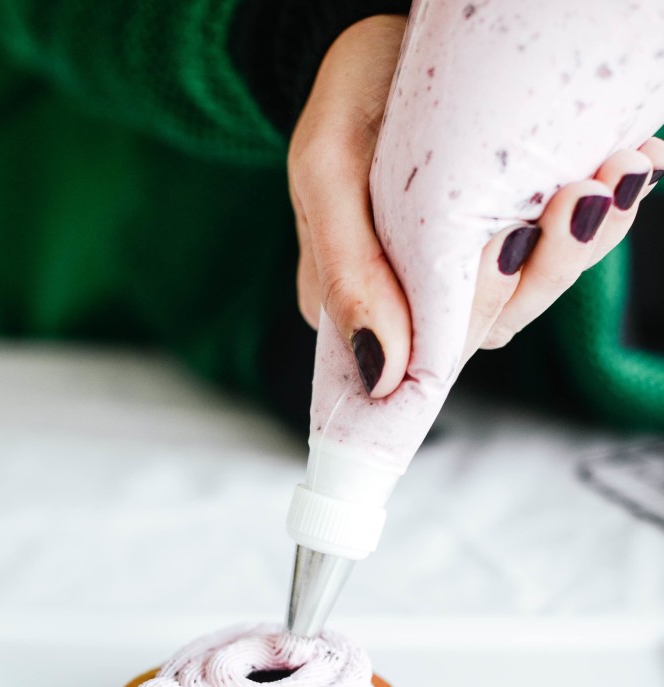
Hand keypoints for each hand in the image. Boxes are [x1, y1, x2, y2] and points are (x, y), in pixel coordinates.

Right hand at [288, 15, 663, 396]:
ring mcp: (461, 274)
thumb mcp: (328, 173)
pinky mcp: (501, 242)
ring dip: (582, 239)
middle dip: (545, 263)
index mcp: (356, 303)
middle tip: (582, 194)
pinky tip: (626, 172)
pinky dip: (594, 220)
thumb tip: (380, 374)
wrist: (391, 43)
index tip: (509, 246)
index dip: (476, 312)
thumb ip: (346, 274)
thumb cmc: (351, 97)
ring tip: (615, 173)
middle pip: (491, 323)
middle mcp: (412, 301)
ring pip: (532, 292)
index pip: (424, 352)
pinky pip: (553, 255)